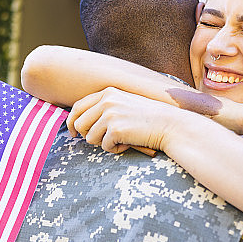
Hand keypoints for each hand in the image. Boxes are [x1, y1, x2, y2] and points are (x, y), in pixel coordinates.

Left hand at [67, 87, 181, 154]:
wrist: (170, 125)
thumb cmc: (148, 117)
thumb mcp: (125, 103)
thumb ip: (105, 107)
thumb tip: (81, 123)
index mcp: (107, 92)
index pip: (78, 106)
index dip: (72, 121)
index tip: (73, 132)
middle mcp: (106, 101)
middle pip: (79, 124)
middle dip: (88, 135)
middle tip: (102, 141)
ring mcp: (110, 115)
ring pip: (90, 138)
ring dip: (104, 143)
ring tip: (121, 139)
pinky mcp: (115, 130)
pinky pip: (105, 147)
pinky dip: (115, 149)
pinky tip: (129, 142)